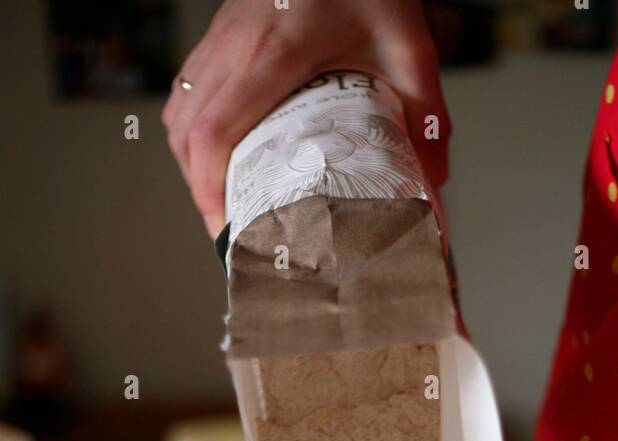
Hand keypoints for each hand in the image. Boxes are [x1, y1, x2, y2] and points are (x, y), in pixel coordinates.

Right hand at [163, 0, 449, 235]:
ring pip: (179, 111)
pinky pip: (187, 89)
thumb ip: (424, 114)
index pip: (216, 130)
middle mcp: (235, 44)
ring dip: (191, 161)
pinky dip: (191, 129)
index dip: (209, 186)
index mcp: (273, 54)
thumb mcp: (408, 47)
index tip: (225, 223)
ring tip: (221, 198)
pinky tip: (216, 153)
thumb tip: (433, 179)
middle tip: (228, 227)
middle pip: (187, 131)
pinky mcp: (220, 30)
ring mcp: (221, 35)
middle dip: (200, 189)